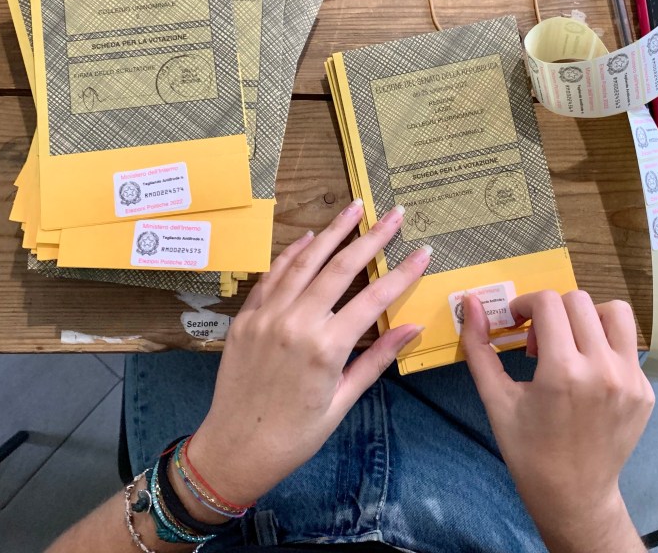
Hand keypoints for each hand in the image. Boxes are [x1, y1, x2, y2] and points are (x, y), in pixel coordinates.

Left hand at [186, 200, 428, 511]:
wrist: (234, 448)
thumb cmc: (296, 434)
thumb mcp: (342, 401)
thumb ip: (375, 358)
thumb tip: (411, 328)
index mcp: (325, 348)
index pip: (374, 298)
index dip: (402, 273)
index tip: (423, 251)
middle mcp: (295, 323)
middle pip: (341, 267)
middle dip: (371, 237)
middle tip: (395, 214)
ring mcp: (267, 316)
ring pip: (304, 262)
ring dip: (332, 232)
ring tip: (354, 208)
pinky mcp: (246, 317)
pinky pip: (273, 276)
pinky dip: (292, 253)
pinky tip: (310, 236)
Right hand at [461, 290, 652, 552]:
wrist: (573, 495)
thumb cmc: (528, 450)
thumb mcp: (496, 399)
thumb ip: (478, 348)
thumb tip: (469, 303)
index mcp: (563, 371)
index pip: (548, 303)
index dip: (525, 304)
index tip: (516, 323)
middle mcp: (603, 369)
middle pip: (578, 301)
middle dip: (552, 312)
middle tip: (538, 342)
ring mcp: (631, 380)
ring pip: (615, 313)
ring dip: (587, 318)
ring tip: (571, 343)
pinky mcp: (644, 391)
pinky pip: (627, 347)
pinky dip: (604, 347)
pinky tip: (587, 375)